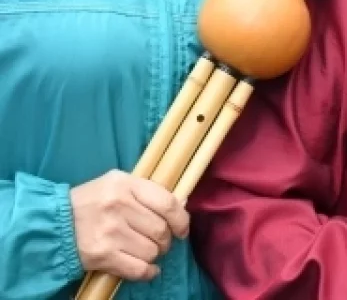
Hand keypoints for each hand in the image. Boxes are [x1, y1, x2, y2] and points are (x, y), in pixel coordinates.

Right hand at [69, 170, 189, 281]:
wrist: (54, 223)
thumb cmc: (92, 201)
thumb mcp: (118, 184)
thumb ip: (148, 192)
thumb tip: (182, 205)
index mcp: (125, 184)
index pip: (168, 203)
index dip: (181, 220)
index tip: (182, 229)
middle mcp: (118, 206)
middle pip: (161, 230)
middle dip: (165, 240)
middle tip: (157, 241)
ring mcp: (110, 232)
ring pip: (151, 251)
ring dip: (153, 255)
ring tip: (144, 251)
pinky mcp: (102, 255)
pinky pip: (138, 269)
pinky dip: (148, 272)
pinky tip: (148, 269)